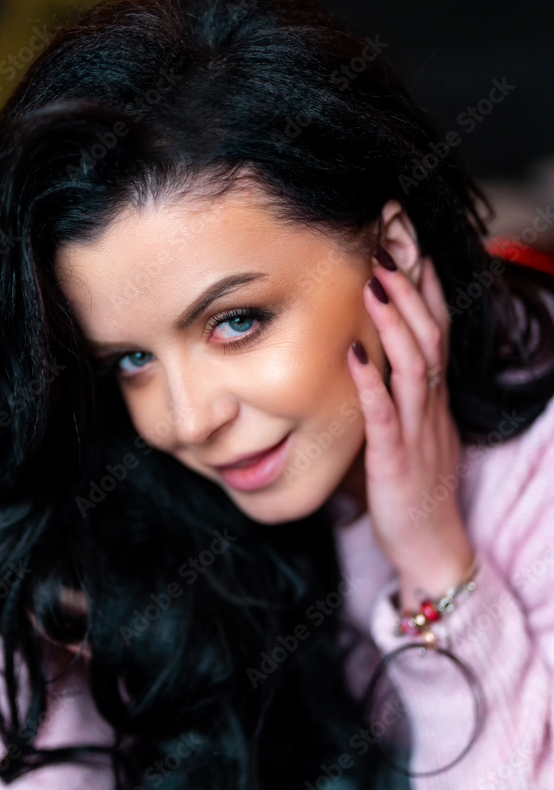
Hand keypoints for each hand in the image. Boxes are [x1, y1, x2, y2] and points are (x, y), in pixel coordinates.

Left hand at [347, 250, 473, 609]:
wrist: (433, 547)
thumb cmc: (418, 490)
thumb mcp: (416, 434)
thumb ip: (402, 397)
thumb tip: (375, 360)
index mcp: (434, 400)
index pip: (436, 330)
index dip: (425, 285)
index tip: (408, 242)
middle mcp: (431, 408)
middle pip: (430, 335)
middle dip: (411, 286)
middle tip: (390, 243)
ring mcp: (418, 433)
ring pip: (415, 366)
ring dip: (394, 321)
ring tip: (374, 281)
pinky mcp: (396, 461)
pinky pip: (385, 416)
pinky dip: (370, 382)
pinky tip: (353, 353)